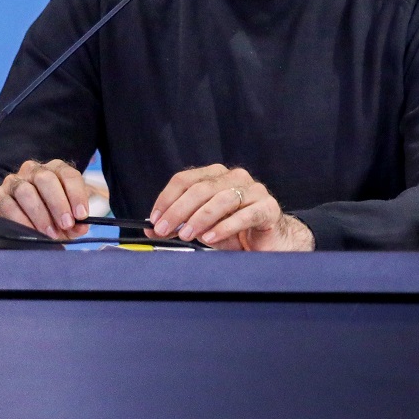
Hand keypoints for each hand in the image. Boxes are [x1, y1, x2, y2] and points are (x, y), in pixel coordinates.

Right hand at [0, 159, 90, 239]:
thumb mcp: (69, 218)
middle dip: (58, 204)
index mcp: (56, 169)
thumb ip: (77, 223)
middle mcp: (34, 170)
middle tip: (66, 224)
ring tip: (50, 232)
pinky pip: (8, 205)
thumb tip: (80, 228)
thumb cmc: (55, 216)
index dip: (76, 194)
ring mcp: (13, 182)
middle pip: (46, 179)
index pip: (68, 175)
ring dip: (40, 214)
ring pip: (25, 191)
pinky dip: (21, 220)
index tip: (81, 215)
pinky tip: (31, 232)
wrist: (29, 223)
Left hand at [149, 165, 312, 250]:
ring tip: (187, 235)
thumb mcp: (200, 227)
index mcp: (216, 176)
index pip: (185, 179)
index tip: (155, 220)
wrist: (267, 242)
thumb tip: (150, 230)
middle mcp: (235, 177)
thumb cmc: (233, 231)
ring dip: (200, 218)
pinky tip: (210, 237)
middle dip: (179, 211)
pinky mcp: (268, 207)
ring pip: (222, 199)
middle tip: (165, 230)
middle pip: (201, 188)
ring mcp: (255, 190)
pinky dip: (224, 227)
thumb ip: (178, 225)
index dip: (167, 199)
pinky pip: (245, 214)